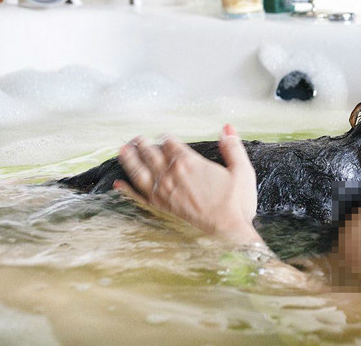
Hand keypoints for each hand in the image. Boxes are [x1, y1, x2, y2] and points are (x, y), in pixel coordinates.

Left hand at [114, 124, 262, 244]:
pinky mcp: (160, 210)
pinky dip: (126, 190)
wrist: (227, 233)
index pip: (170, 143)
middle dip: (143, 144)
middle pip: (151, 154)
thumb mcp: (242, 171)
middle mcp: (172, 175)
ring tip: (122, 150)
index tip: (163, 136)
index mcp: (190, 162)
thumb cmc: (236, 203)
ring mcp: (163, 193)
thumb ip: (233, 147)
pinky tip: (118, 184)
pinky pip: (137, 197)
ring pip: (139, 172)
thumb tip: (227, 128)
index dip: (165, 138)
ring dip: (129, 159)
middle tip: (137, 139)